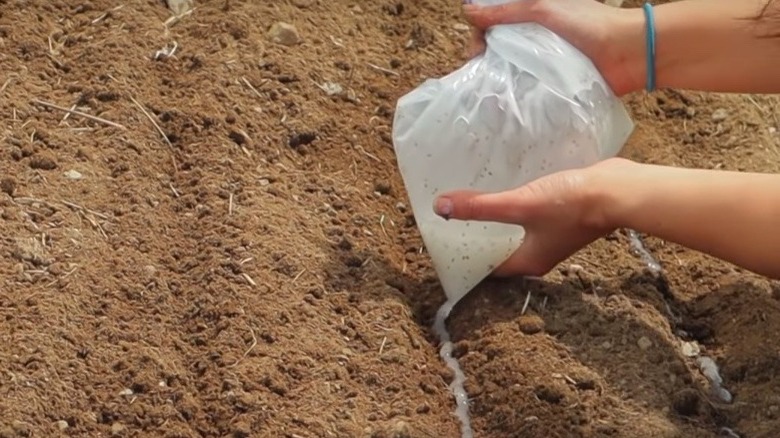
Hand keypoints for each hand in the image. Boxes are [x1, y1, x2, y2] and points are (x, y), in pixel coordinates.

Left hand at [432, 158, 633, 276]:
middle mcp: (538, 254)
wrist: (619, 191)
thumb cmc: (572, 204)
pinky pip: (529, 213)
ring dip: (494, 219)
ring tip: (471, 200)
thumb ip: (481, 207)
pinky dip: (513, 204)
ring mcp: (551, 235)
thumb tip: (441, 207)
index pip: (487, 267)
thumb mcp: (520, 205)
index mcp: (527, 263)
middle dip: (476, 235)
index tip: (443, 242)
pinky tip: (504, 184)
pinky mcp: (560, 214)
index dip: (464, 257)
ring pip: (514, 230)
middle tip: (450, 218)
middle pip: (499, 248)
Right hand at [463, 0, 644, 95]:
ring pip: (510, 68)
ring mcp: (543, 62)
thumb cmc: (588, 25)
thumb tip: (467, 12)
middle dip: (484, 57)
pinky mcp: (552, 84)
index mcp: (532, 15)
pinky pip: (528, 88)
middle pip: (498, 46)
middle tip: (479, 70)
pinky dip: (516, 94)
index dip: (480, 33)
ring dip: (498, 77)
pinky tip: (505, 101)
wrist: (627, 54)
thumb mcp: (543, 10)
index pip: (494, 21)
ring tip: (489, 90)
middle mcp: (535, 38)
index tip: (475, 50)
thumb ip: (505, 12)